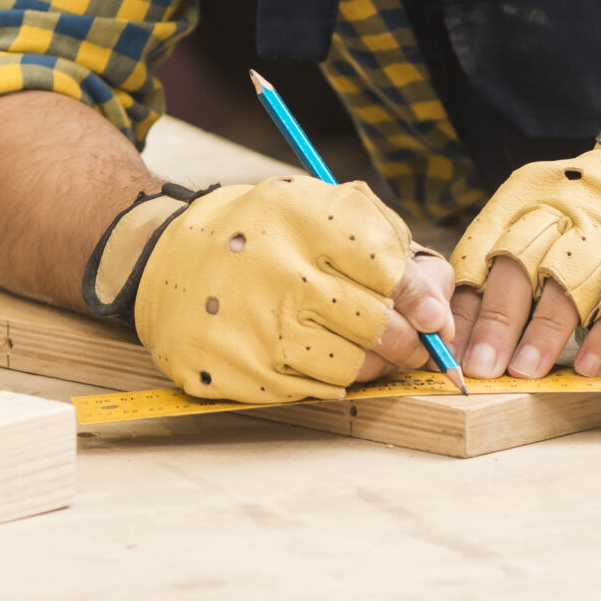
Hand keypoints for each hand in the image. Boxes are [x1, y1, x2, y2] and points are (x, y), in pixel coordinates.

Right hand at [83, 175, 454, 400]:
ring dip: (371, 366)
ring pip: (350, 368)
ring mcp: (253, 326)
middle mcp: (277, 273)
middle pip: (377, 327)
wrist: (164, 258)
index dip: (421, 301)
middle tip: (411, 344)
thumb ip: (384, 243)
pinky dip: (329, 381)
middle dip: (406, 342)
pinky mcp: (235, 370)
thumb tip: (436, 310)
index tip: (432, 318)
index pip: (390, 272)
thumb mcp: (317, 209)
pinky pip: (311, 391)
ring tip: (364, 350)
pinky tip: (318, 359)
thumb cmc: (263, 234)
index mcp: (303, 221)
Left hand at [450, 134, 600, 381]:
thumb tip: (472, 330)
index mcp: (532, 193)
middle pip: (521, 265)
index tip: (449, 350)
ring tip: (526, 372)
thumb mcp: (558, 210)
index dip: (465, 305)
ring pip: (569, 283)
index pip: (483, 252)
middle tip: (482, 367)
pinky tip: (587, 365)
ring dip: (545, 332)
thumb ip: (519, 255)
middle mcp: (571, 206)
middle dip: (497, 320)